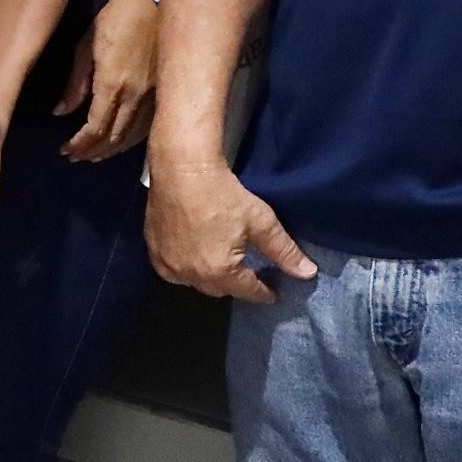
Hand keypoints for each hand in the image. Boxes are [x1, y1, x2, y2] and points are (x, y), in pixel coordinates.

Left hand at [58, 0, 160, 160]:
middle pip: (113, 137)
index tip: (65, 149)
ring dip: (112, 150)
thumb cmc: (114, 18)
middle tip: (75, 157)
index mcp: (112, 84)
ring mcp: (153, 96)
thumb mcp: (86, 47)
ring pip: (133, 136)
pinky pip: (148, 126)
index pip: (95, 127)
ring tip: (94, 156)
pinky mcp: (164, 92)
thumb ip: (75, 84)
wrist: (152, 2)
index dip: (79, 143)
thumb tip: (60, 112)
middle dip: (92, 151)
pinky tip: (121, 143)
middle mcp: (135, 96)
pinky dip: (132, 140)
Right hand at [146, 161, 313, 302]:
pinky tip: (194, 255)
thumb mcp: (261, 221)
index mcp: (219, 271)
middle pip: (220, 289)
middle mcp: (191, 274)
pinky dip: (186, 268)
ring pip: (195, 282)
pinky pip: (173, 271)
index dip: (263, 292)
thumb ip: (284, 251)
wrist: (182, 169)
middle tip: (247, 271)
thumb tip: (308, 273)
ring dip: (209, 277)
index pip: (247, 291)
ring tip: (221, 263)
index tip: (272, 292)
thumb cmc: (223, 194)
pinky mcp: (153, 250)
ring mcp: (168, 263)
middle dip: (235, 283)